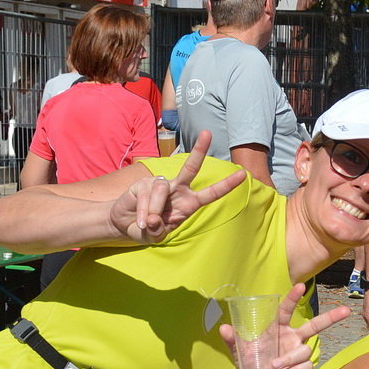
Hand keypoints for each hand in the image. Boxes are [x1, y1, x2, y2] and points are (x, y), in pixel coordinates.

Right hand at [107, 131, 242, 242]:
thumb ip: (158, 231)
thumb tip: (154, 220)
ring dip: (155, 211)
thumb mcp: (156, 236)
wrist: (125, 223)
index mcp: (189, 203)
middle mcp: (178, 189)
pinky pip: (147, 196)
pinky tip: (139, 219)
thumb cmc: (147, 229)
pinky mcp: (144, 183)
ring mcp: (161, 184)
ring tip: (148, 222)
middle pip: (191, 168)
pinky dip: (144, 212)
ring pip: (163, 191)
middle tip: (207, 133)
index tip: (243, 174)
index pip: (211, 193)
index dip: (226, 185)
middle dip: (199, 150)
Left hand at [219, 282, 349, 368]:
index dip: (293, 298)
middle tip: (346, 310)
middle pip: (315, 325)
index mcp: (278, 329)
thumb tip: (223, 328)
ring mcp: (299, 354)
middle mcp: (292, 338)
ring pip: (305, 350)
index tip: (300, 286)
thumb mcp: (238, 352)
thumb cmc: (249, 365)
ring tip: (275, 366)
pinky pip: (305, 366)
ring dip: (291, 358)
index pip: (287, 310)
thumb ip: (232, 339)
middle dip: (331, 317)